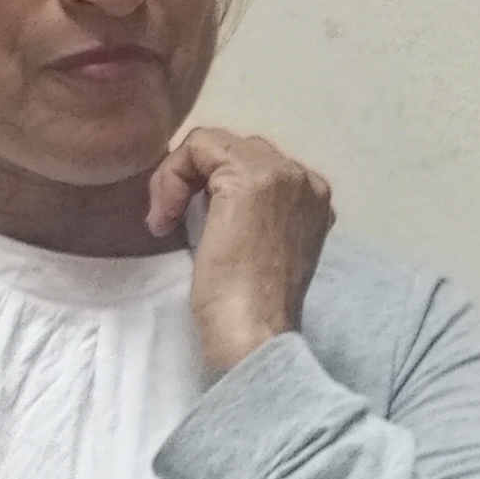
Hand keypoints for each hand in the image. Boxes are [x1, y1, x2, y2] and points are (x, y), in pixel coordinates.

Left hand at [148, 126, 333, 374]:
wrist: (255, 334)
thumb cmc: (251, 307)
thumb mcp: (256, 247)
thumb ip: (250, 213)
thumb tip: (206, 192)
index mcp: (313, 198)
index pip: (252, 164)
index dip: (209, 187)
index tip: (187, 227)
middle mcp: (305, 179)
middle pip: (233, 148)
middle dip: (195, 178)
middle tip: (172, 221)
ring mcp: (282, 175)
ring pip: (213, 144)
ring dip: (179, 177)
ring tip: (167, 220)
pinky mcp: (250, 179)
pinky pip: (197, 147)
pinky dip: (170, 177)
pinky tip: (166, 217)